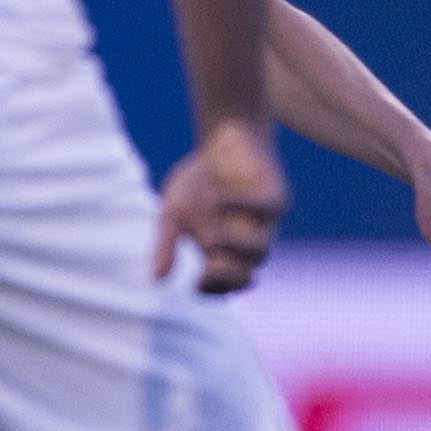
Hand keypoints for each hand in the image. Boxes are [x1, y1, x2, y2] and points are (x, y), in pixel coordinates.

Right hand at [154, 118, 291, 294]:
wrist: (225, 140)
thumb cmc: (199, 181)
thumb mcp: (173, 214)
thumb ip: (166, 245)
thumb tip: (156, 280)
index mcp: (223, 252)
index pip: (225, 286)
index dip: (214, 290)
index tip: (197, 283)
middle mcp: (246, 242)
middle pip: (246, 275)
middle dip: (230, 277)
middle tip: (210, 268)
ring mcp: (263, 222)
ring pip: (261, 249)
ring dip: (237, 246)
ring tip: (214, 237)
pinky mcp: (274, 196)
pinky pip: (266, 209)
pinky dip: (243, 206)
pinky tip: (218, 199)